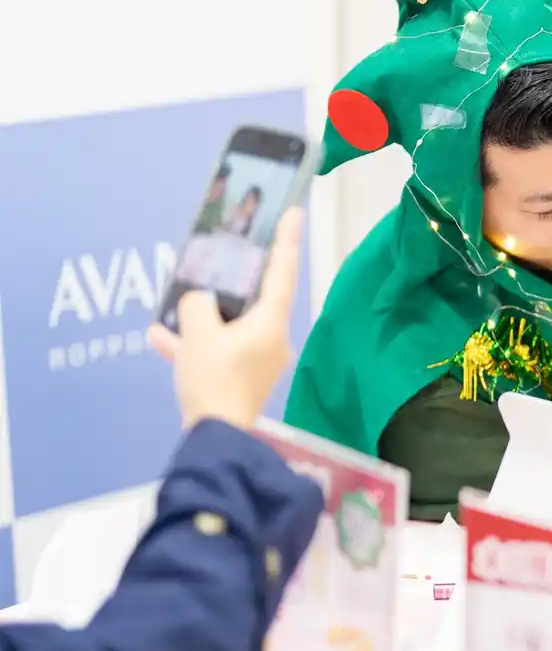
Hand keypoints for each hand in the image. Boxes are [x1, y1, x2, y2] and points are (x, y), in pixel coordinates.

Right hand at [148, 209, 302, 429]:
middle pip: (251, 300)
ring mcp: (257, 360)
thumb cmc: (215, 381)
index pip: (282, 273)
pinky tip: (159, 338)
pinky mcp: (239, 379)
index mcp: (271, 323)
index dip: (286, 242)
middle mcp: (271, 339)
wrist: (214, 437)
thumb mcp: (199, 335)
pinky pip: (216, 351)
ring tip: (173, 305)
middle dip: (228, 283)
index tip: (294, 214)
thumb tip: (198, 301)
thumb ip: (197, 306)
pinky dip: (192, 344)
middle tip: (219, 260)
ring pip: (228, 326)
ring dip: (201, 318)